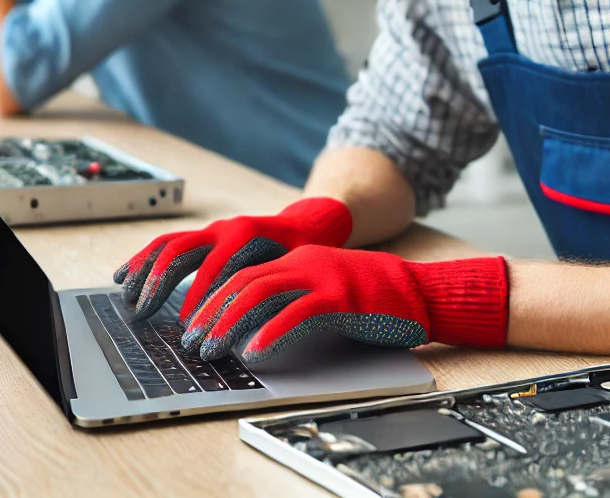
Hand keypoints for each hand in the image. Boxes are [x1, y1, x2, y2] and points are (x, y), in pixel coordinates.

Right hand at [113, 196, 352, 321]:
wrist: (308, 223)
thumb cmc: (304, 250)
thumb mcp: (296, 267)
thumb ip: (271, 290)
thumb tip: (251, 329)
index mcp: (245, 234)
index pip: (214, 270)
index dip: (198, 301)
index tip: (187, 331)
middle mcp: (223, 228)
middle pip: (181, 250)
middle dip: (158, 283)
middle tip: (141, 314)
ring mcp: (211, 231)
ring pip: (168, 244)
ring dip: (144, 270)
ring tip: (126, 296)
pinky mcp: (204, 237)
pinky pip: (168, 244)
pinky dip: (145, 259)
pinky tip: (124, 275)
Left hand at [179, 246, 508, 362]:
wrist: (418, 290)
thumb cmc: (371, 298)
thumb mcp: (323, 291)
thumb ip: (291, 302)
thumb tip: (248, 332)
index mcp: (298, 259)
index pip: (243, 274)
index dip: (213, 299)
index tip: (192, 324)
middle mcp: (305, 262)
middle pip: (244, 282)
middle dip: (211, 312)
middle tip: (191, 342)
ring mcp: (324, 277)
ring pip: (262, 293)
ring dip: (230, 322)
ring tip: (211, 349)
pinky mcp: (342, 297)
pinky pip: (298, 313)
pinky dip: (271, 333)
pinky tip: (254, 351)